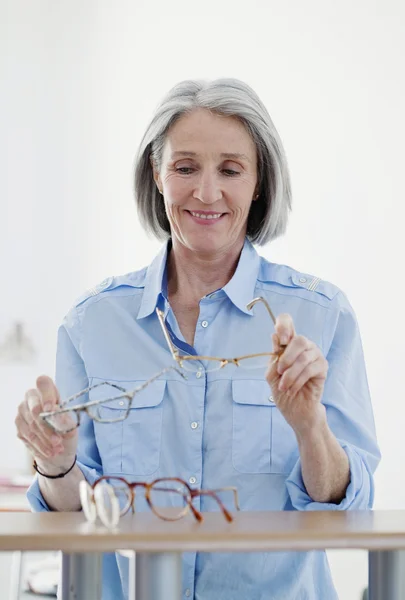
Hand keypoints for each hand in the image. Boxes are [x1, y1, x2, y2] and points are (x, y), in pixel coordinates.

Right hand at [15, 375, 77, 471]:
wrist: (60, 450)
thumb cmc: (66, 432)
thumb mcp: (71, 426)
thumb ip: (63, 419)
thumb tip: (54, 412)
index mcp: (49, 391)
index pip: (43, 382)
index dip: (46, 394)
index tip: (51, 409)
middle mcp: (33, 398)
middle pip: (35, 408)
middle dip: (47, 427)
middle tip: (58, 440)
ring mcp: (23, 411)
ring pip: (31, 425)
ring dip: (45, 440)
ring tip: (58, 449)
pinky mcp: (19, 426)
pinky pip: (27, 436)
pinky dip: (39, 446)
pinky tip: (50, 452)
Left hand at [266, 314, 327, 434]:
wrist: (294, 410)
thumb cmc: (283, 390)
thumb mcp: (272, 374)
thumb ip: (274, 357)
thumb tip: (275, 336)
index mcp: (288, 343)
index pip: (287, 321)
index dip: (284, 325)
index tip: (281, 339)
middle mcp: (304, 346)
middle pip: (299, 339)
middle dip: (286, 358)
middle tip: (279, 372)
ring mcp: (315, 355)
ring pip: (303, 358)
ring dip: (290, 375)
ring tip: (284, 387)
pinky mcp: (323, 368)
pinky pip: (310, 369)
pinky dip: (298, 380)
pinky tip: (292, 389)